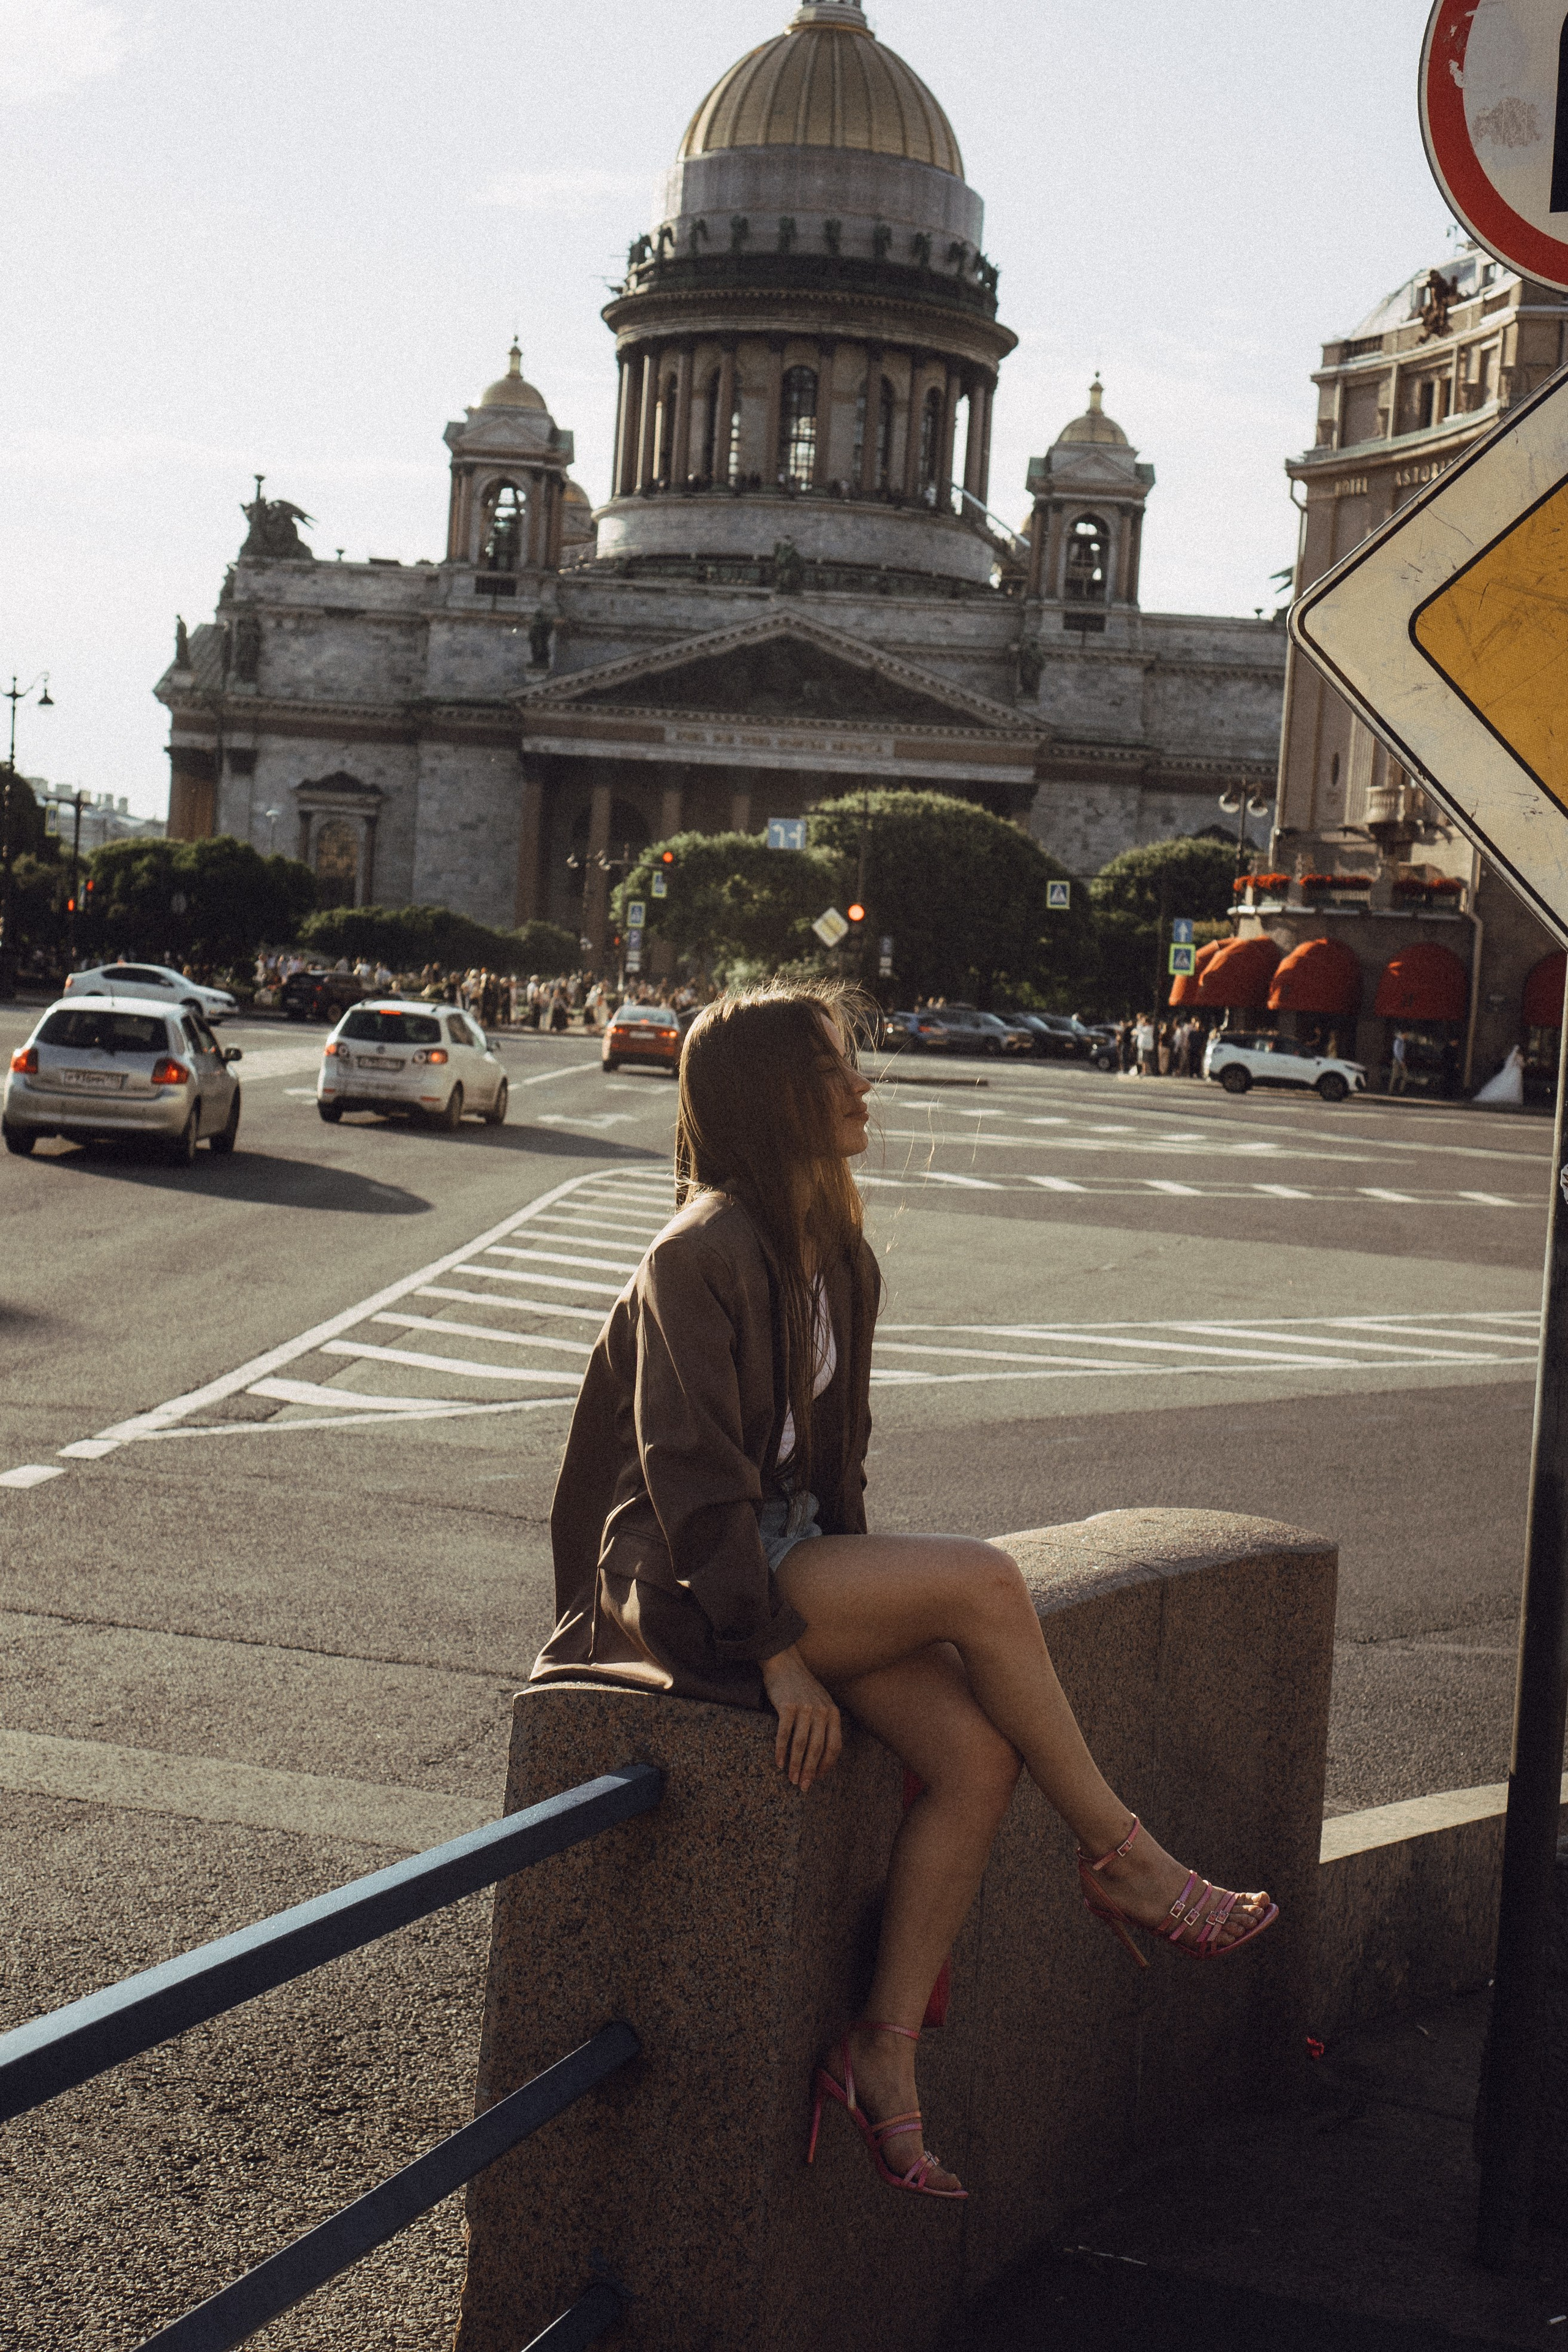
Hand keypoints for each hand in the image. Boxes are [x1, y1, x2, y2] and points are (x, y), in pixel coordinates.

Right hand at [760, 1646, 841, 1792]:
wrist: (784, 1663)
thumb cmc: (801, 1687)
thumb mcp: (821, 1702)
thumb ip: (825, 1723)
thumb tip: (822, 1753)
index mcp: (832, 1712)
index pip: (835, 1746)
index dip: (827, 1765)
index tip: (818, 1778)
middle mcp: (822, 1711)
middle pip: (818, 1748)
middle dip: (812, 1771)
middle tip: (804, 1787)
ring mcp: (804, 1708)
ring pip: (802, 1744)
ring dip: (796, 1765)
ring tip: (792, 1779)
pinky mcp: (787, 1706)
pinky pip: (784, 1733)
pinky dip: (781, 1751)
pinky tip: (778, 1763)